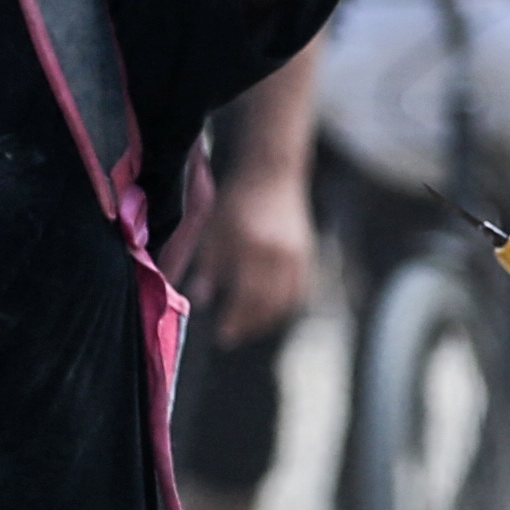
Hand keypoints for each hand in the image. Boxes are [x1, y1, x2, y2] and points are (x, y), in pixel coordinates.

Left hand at [168, 165, 314, 338]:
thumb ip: (209, 265)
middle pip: (268, 304)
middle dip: (250, 324)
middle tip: (233, 336)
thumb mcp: (215, 229)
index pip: (246, 296)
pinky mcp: (307, 254)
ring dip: (268, 319)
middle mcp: (279, 255)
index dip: (235, 320)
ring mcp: (297, 255)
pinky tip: (271, 310)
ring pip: (286, 300)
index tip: (222, 335)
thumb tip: (202, 298)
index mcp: (253, 248)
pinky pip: (299, 290)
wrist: (273, 172)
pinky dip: (285, 305)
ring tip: (250, 326)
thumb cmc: (238, 199)